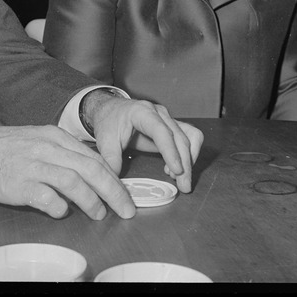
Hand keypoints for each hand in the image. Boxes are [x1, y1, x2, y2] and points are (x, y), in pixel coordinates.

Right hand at [0, 123, 136, 219]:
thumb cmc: (3, 147)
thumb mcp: (36, 139)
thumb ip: (61, 153)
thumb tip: (88, 173)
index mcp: (54, 136)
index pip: (94, 157)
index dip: (114, 178)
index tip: (125, 194)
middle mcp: (48, 148)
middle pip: (91, 169)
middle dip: (114, 192)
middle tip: (127, 209)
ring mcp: (33, 166)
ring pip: (74, 182)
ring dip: (92, 202)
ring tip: (100, 214)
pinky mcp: (20, 184)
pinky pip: (48, 198)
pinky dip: (60, 208)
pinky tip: (62, 213)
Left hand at [83, 92, 203, 192]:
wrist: (111, 109)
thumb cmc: (109, 121)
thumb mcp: (105, 141)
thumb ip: (111, 161)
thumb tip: (116, 186)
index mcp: (141, 112)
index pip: (161, 131)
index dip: (170, 151)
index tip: (177, 170)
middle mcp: (159, 113)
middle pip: (179, 136)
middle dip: (185, 163)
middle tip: (184, 186)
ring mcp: (167, 118)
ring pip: (190, 136)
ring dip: (189, 159)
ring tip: (179, 179)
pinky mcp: (171, 126)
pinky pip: (190, 136)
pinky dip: (189, 153)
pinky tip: (176, 168)